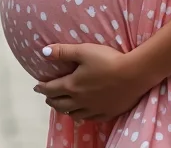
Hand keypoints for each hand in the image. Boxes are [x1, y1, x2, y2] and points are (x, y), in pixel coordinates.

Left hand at [33, 43, 156, 120]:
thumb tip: (43, 52)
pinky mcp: (106, 113)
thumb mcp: (84, 50)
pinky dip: (81, 116)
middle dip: (51, 100)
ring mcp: (93, 109)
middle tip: (47, 96)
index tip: (36, 86)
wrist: (134, 74)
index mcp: (72, 85)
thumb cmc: (108, 60)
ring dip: (64, 110)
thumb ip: (63, 52)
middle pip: (59, 104)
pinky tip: (82, 113)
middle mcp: (80, 100)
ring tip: (62, 105)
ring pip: (73, 114)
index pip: (51, 89)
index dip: (42, 87)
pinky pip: (89, 118)